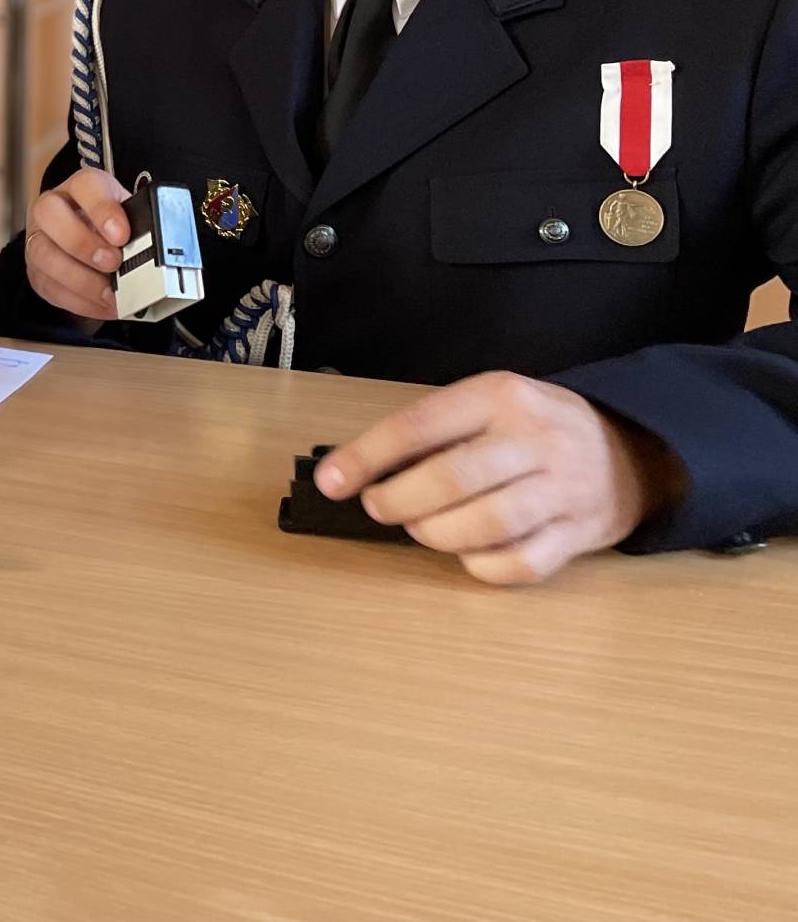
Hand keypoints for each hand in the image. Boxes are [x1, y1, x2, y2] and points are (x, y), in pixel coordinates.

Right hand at [20, 167, 129, 318]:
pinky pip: (49, 286)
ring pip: (42, 253)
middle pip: (48, 213)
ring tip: (110, 293)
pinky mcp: (37, 271)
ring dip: (79, 278)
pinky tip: (103, 305)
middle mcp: (52, 207)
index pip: (85, 184)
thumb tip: (161, 249)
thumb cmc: (115, 227)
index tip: (121, 235)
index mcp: (81, 186)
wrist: (95, 242)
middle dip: (82, 242)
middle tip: (113, 263)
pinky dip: (79, 300)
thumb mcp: (131, 216)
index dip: (101, 209)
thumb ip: (142, 226)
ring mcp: (39, 238)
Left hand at [316, 372, 675, 584]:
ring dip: (435, 534)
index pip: (419, 426)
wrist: (631, 451)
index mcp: (500, 396)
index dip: (365, 457)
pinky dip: (480, 567)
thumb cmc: (533, 428)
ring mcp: (564, 489)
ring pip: (487, 524)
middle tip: (380, 506)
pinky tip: (466, 553)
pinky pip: (521, 564)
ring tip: (419, 528)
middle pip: (452, 478)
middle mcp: (536, 440)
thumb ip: (433, 431)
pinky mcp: (580, 535)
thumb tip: (357, 469)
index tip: (331, 481)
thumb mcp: (488, 404)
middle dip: (398, 501)